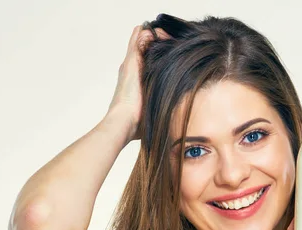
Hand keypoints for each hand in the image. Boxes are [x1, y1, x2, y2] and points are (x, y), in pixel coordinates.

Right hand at [107, 23, 170, 141]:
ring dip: (155, 35)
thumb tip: (178, 122)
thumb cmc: (137, 124)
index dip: (159, 54)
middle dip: (158, 41)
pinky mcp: (131, 61)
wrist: (124, 122)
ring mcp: (130, 64)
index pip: (146, 61)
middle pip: (143, 46)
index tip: (175, 54)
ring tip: (168, 36)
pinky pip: (139, 38)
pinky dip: (149, 33)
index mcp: (135, 82)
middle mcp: (131, 70)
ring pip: (141, 39)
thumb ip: (162, 110)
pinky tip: (162, 35)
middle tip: (173, 41)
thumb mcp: (154, 114)